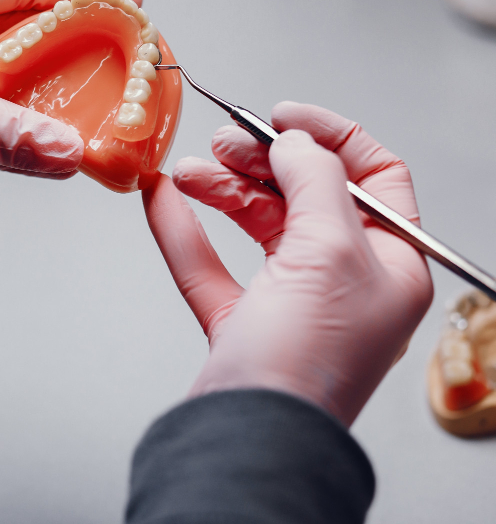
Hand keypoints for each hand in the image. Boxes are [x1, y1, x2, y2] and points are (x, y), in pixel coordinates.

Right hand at [143, 102, 433, 424]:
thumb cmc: (306, 362)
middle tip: (223, 143)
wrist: (251, 437)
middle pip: (304, 195)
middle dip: (261, 162)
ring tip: (187, 173)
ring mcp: (292, 302)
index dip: (330, 137)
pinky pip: (211, 263)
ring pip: (255, 224)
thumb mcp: (329, 250)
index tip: (280, 116)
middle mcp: (345, 280)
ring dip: (219, 190)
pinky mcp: (243, 323)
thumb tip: (299, 143)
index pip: (373, 176)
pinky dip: (185, 230)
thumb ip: (316, 180)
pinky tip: (162, 200)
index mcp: (390, 264)